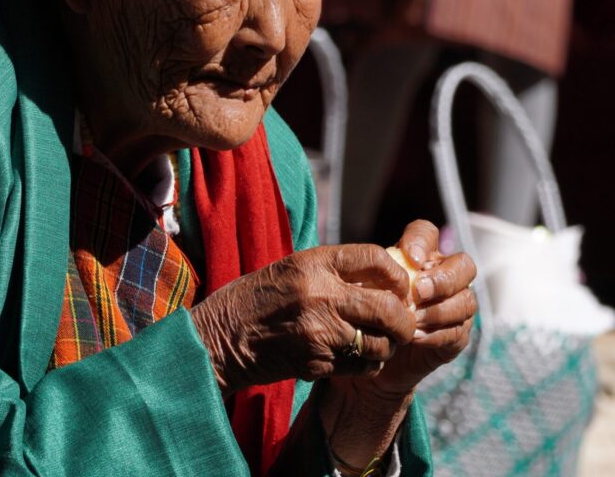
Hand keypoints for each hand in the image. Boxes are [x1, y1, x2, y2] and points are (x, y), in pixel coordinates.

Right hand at [190, 244, 416, 394]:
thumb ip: (332, 271)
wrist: (221, 336)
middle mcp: (320, 293)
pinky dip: (366, 365)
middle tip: (401, 323)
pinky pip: (361, 366)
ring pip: (380, 343)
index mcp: (313, 262)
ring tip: (375, 343)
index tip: (400, 286)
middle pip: (388, 307)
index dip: (397, 274)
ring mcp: (320, 330)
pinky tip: (354, 358)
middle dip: (402, 319)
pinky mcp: (317, 362)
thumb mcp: (292, 269)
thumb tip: (380, 277)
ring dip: (385, 346)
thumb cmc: (256, 298)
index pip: (376, 258)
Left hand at [366, 219, 476, 397]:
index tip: (411, 258)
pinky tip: (415, 337)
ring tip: (412, 320)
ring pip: (466, 301)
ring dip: (438, 311)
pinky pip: (458, 331)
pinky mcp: (457, 335)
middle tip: (418, 291)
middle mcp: (444, 276)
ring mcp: (455, 306)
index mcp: (420, 257)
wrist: (372, 351)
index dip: (421, 241)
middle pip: (464, 265)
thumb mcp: (366, 290)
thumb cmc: (367, 311)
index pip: (427, 233)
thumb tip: (378, 270)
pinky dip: (436, 334)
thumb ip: (375, 277)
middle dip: (443, 279)